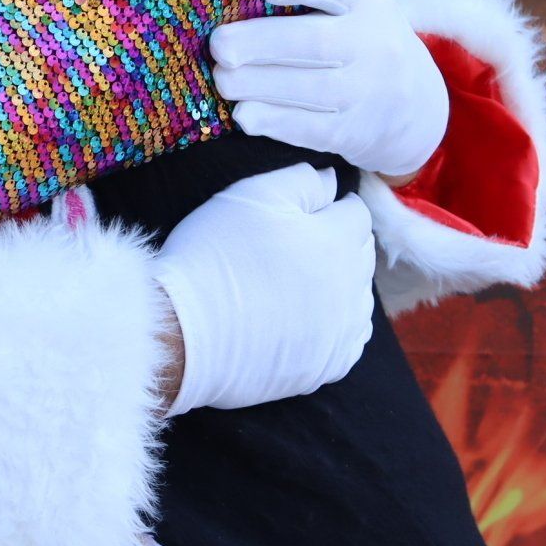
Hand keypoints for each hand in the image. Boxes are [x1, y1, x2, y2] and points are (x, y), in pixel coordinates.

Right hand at [151, 163, 374, 414]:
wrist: (183, 334)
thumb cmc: (214, 255)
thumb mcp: (252, 195)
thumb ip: (302, 180)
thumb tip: (334, 179)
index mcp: (338, 241)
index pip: (357, 214)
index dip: (331, 206)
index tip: (304, 211)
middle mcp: (351, 287)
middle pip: (361, 254)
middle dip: (339, 242)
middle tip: (296, 243)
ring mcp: (342, 331)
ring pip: (358, 298)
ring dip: (339, 285)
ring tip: (297, 282)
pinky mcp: (327, 366)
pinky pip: (348, 339)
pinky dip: (335, 325)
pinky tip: (303, 318)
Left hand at [209, 0, 448, 178]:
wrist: (412, 105)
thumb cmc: (364, 28)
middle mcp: (370, 44)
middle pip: (315, 43)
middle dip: (261, 44)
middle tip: (217, 44)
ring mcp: (364, 91)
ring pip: (309, 89)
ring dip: (257, 84)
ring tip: (219, 77)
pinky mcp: (352, 131)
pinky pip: (310, 129)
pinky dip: (274, 122)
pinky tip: (243, 114)